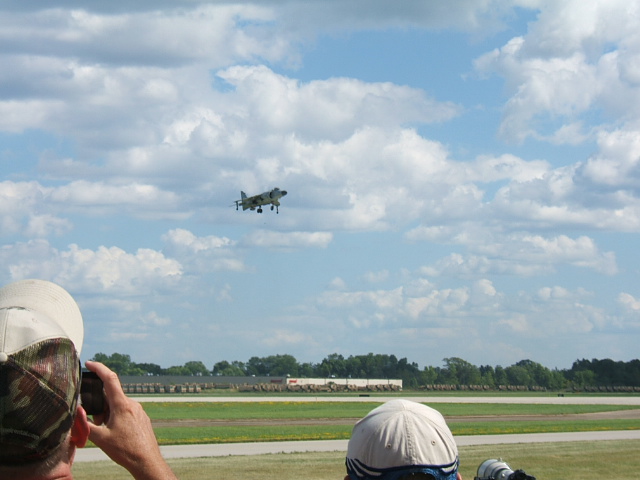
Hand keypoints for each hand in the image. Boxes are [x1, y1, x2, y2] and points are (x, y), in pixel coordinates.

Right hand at [85, 361, 177, 479]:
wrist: (147, 461)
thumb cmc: (126, 450)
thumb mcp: (101, 438)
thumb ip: (86, 424)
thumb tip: (77, 414)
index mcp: (122, 405)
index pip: (109, 379)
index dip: (99, 368)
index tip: (90, 363)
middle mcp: (132, 404)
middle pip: (111, 395)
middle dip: (99, 404)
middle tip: (95, 420)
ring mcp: (138, 410)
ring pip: (118, 405)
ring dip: (107, 413)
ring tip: (105, 430)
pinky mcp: (141, 417)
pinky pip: (125, 411)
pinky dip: (116, 417)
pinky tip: (114, 432)